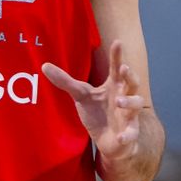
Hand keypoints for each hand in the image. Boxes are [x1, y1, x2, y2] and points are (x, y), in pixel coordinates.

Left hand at [42, 40, 144, 163]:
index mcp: (113, 86)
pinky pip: (132, 133)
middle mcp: (124, 96)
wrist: (107, 139)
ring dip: (129, 102)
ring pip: (137, 104)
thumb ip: (65, 81)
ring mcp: (129, 114)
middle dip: (130, 76)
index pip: (116, 68)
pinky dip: (128, 135)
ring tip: (118, 101)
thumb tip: (44, 66)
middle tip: (124, 68)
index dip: (117, 56)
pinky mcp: (129, 132)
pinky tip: (121, 137)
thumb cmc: (97, 113)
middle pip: (133, 83)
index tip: (117, 42)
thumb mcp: (80, 95)